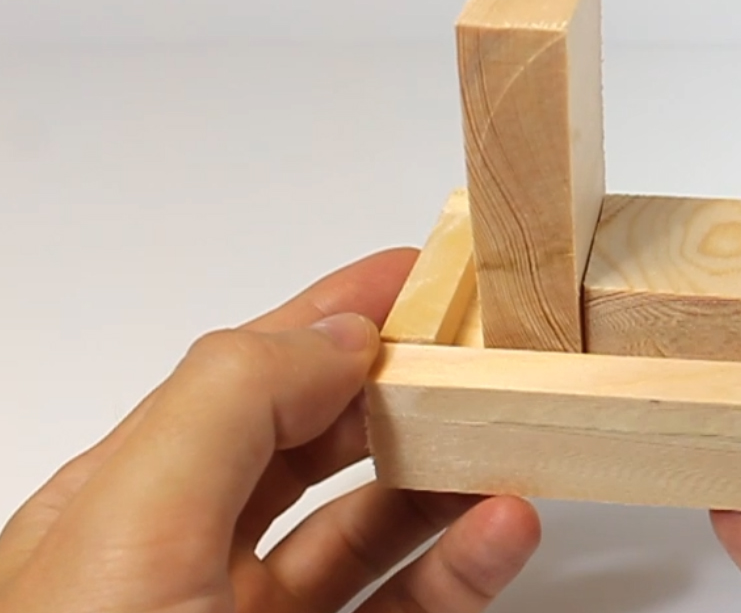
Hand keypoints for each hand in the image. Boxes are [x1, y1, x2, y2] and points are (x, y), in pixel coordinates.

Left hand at [0, 249, 540, 612]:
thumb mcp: (129, 533)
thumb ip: (228, 404)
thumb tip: (334, 329)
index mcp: (128, 499)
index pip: (245, 372)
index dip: (333, 310)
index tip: (423, 271)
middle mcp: (190, 562)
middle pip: (318, 442)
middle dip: (403, 384)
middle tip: (488, 348)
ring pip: (374, 531)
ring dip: (449, 475)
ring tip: (514, 431)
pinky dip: (463, 569)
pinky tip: (503, 530)